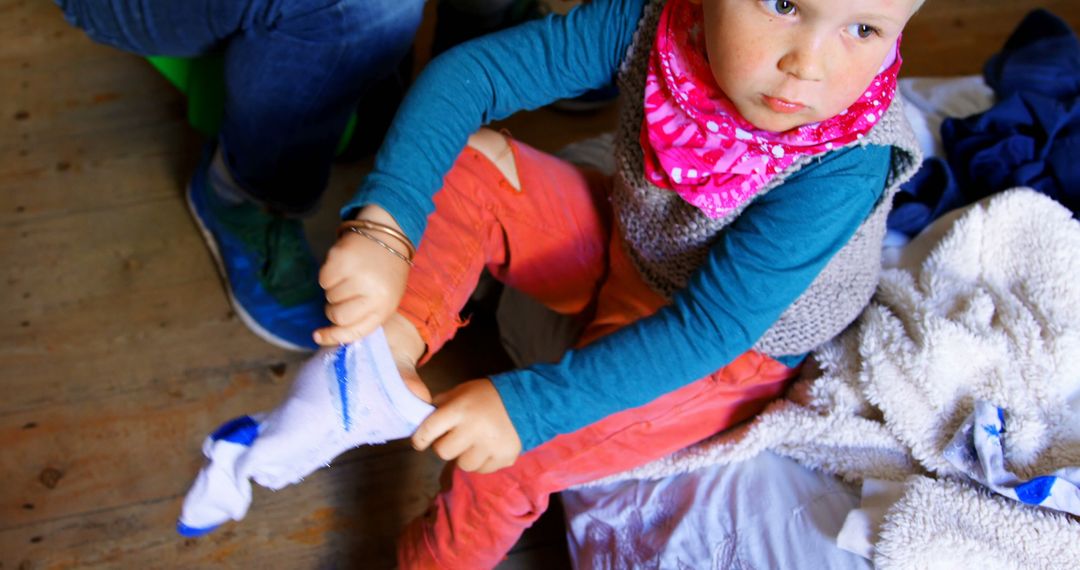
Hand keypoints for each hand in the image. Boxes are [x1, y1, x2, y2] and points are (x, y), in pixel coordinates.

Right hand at [314, 205, 410, 345]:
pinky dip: (329, 276)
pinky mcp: (341, 258)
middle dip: (335, 308)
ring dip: (334, 290)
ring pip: (328, 296)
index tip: (318, 336)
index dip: (333, 336)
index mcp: (385, 304)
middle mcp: (372, 291)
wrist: (387, 237)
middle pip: (336, 315)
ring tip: (351, 277)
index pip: (354, 330)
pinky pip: (323, 280)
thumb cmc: (384, 275)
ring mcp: (356, 273)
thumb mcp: (383, 301)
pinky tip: (344, 268)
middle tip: (347, 295)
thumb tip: (323, 336)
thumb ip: (361, 320)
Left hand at [411, 379, 522, 473]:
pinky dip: (482, 462)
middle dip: (445, 446)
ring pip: (463, 465)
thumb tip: (422, 420)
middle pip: (443, 452)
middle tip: (454, 438)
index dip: (420, 438)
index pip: (428, 430)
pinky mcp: (504, 458)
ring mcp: (490, 446)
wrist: (526, 401)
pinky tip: (488, 448)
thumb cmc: (487, 395)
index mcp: (460, 410)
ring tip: (474, 444)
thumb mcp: (462, 391)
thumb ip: (442, 404)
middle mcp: (474, 430)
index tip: (420, 442)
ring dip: (464, 456)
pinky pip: (482, 470)